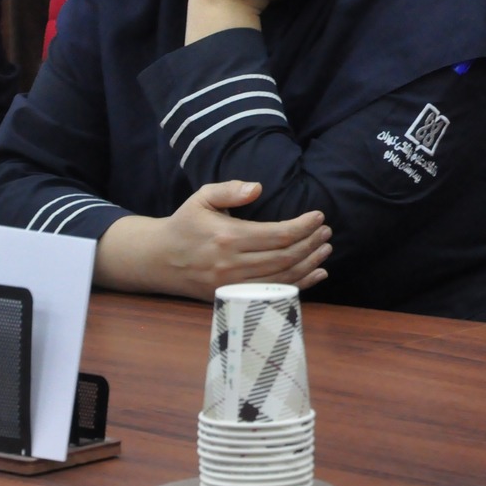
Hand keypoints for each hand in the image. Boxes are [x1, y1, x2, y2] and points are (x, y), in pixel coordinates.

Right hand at [94, 180, 331, 300]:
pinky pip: (271, 294)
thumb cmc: (185, 223)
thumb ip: (229, 189)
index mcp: (227, 237)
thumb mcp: (202, 197)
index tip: (319, 216)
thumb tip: (258, 187)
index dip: (303, 226)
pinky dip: (299, 285)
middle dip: (311, 244)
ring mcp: (231, 285)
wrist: (158, 259)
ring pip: (282, 278)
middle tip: (327, 232)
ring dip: (309, 264)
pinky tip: (316, 274)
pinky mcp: (231, 298)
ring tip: (325, 249)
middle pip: (284, 257)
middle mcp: (231, 264)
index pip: (277, 234)